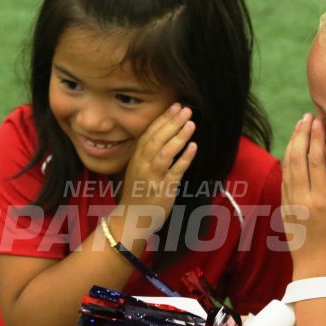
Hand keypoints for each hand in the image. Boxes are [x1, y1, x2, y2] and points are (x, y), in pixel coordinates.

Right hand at [118, 103, 197, 230]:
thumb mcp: (138, 169)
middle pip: (157, 139)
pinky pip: (175, 171)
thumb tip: (165, 135)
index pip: (149, 133)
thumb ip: (148, 153)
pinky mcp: (164, 189)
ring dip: (179, 136)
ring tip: (191, 123)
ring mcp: (153, 177)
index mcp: (137, 158)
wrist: (132, 218)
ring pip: (165, 152)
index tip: (174, 107)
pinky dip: (184, 158)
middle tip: (186, 109)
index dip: (162, 119)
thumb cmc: (138, 193)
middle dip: (172, 123)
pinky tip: (193, 147)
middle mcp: (143, 165)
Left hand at [281, 114, 325, 276]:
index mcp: (320, 202)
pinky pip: (284, 177)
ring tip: (299, 126)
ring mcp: (291, 203)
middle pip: (298, 158)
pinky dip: (287, 160)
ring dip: (293, 144)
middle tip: (308, 116)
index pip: (316, 163)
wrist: (315, 272)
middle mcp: (302, 199)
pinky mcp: (285, 207)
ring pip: (288, 166)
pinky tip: (292, 149)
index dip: (316, 139)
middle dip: (302, 134)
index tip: (318, 121)